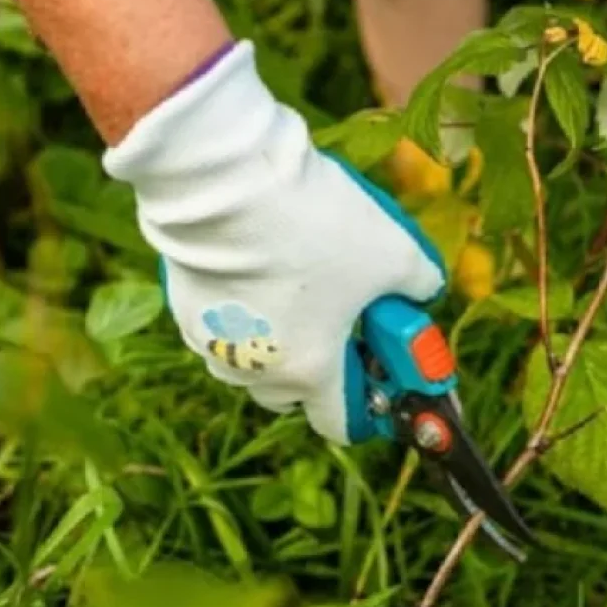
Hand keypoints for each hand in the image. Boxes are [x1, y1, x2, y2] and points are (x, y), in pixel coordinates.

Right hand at [103, 41, 444, 443]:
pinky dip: (245, 306)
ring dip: (280, 336)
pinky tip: (260, 260)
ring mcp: (212, 342)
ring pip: (254, 359)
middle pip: (295, 392)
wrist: (225, 183)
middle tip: (344, 316)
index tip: (381, 373)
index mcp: (310, 371)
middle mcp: (255, 371)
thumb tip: (423, 291)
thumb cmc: (316, 226)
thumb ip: (421, 285)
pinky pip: (224, 323)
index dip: (369, 404)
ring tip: (300, 282)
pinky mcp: (183, 307)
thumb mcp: (396, 251)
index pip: (340, 423)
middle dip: (324, 363)